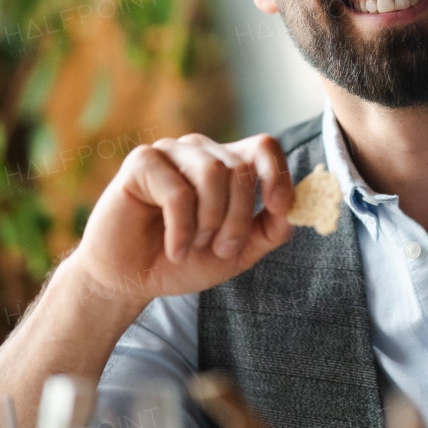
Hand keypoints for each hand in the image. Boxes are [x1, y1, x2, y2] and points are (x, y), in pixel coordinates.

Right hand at [73, 132, 294, 303]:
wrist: (132, 280)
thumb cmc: (185, 260)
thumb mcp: (238, 251)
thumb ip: (271, 229)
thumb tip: (294, 208)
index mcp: (228, 165)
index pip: (264, 148)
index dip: (278, 174)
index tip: (280, 207)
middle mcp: (201, 151)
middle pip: (241, 169)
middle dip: (237, 219)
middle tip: (219, 250)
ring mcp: (171, 152)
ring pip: (214, 172)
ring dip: (210, 222)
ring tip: (193, 247)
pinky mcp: (142, 162)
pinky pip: (178, 191)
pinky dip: (181, 229)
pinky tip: (173, 250)